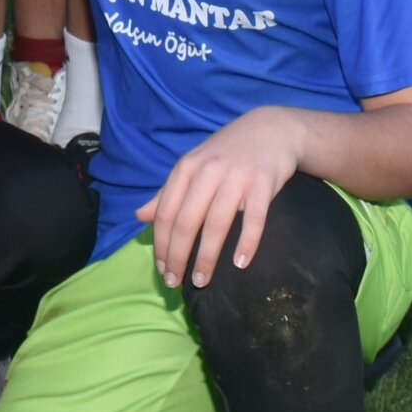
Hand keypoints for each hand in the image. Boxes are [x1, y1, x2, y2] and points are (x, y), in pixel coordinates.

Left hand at [136, 107, 306, 288]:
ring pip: (217, 223)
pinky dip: (247, 242)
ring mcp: (236, 177)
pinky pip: (254, 218)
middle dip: (178, 256)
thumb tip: (140, 216)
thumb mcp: (193, 167)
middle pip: (187, 221)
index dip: (162, 244)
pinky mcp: (263, 183)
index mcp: (186, 168)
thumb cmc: (226, 153)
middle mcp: (208, 172)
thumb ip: (167, 192)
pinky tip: (240, 263)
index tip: (161, 269)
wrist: (271, 129)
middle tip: (175, 282)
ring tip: (201, 281)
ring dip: (207, 257)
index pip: (167, 212)